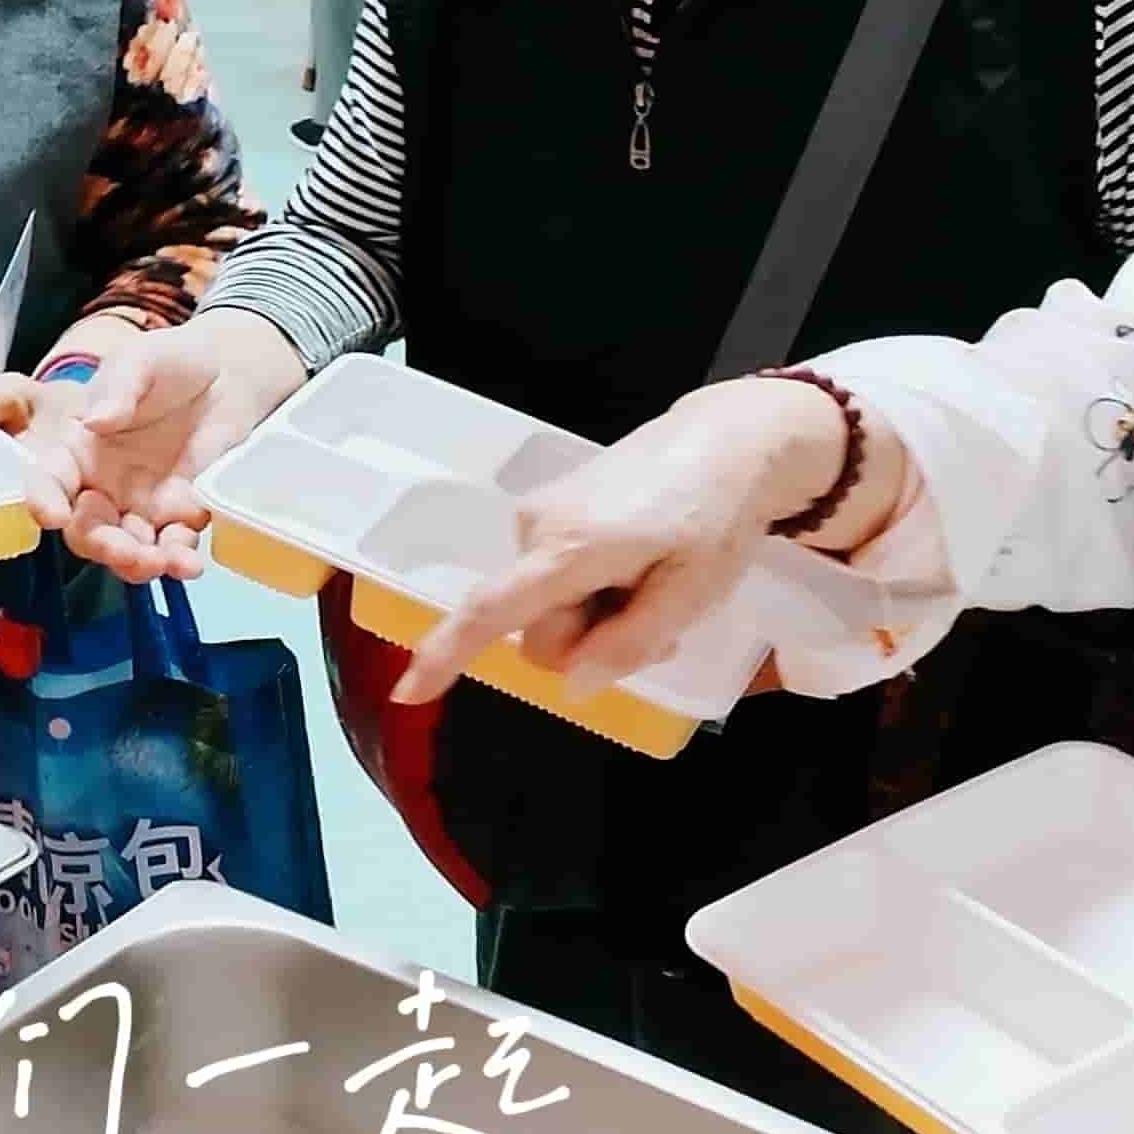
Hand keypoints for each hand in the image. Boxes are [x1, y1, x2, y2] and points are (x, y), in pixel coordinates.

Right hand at [0, 314, 304, 581]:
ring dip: (137, 564)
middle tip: (123, 550)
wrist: (228, 376)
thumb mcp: (140, 360)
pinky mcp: (181, 516)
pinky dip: (178, 560)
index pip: (49, 480)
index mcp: (78, 448)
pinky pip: (172, 546)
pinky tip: (189, 562)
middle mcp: (102, 484)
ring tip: (160, 563)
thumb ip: (119, 387)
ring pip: (126, 548)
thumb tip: (95, 420)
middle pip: (86, 528)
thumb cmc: (170, 362)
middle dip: (100, 545)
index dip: (43, 500)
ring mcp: (141, 505)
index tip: (52, 516)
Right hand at [390, 375, 897, 703]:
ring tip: (652, 584)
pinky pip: (550, 577)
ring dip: (593, 616)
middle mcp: (537, 526)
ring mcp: (537, 513)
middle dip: (587, 642)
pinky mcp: (546, 508)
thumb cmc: (717, 518)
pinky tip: (634, 566)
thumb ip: (629, 642)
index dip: (448, 653)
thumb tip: (571, 683)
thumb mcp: (693, 594)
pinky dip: (588, 588)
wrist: (726, 442)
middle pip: (537, 628)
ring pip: (545, 606)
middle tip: (658, 623)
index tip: (408, 691)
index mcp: (572, 547)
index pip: (493, 608)